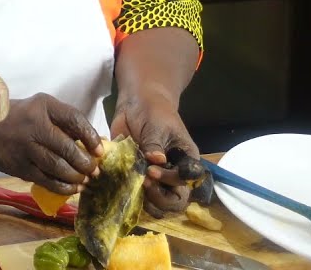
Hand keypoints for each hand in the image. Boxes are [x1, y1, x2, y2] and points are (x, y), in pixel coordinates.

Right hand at [0, 93, 103, 195]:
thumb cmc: (21, 117)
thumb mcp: (42, 107)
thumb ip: (65, 121)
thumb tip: (93, 142)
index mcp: (44, 107)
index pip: (73, 120)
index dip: (90, 136)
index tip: (99, 150)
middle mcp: (35, 126)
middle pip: (67, 148)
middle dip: (85, 163)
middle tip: (94, 170)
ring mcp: (27, 148)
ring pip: (58, 167)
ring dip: (76, 176)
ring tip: (85, 180)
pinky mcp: (21, 167)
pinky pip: (46, 180)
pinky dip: (63, 187)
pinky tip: (73, 188)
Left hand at [109, 90, 199, 216]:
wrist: (136, 105)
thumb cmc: (154, 112)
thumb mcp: (157, 125)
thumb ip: (155, 144)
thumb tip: (156, 160)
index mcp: (186, 160)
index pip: (187, 180)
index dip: (172, 180)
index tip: (152, 170)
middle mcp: (174, 174)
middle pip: (176, 201)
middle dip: (160, 197)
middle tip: (143, 182)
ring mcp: (157, 180)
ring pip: (159, 205)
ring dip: (147, 201)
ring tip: (134, 185)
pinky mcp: (139, 180)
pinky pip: (139, 198)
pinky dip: (131, 197)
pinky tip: (122, 187)